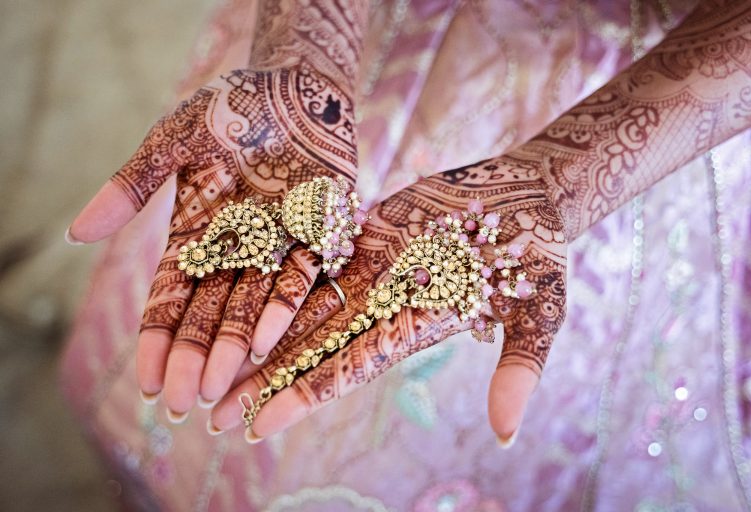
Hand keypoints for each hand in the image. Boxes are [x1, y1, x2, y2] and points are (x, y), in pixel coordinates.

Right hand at [68, 65, 356, 416]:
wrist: (295, 86)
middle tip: (179, 402)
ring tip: (214, 388)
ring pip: (251, 307)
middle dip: (192, 357)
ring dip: (231, 347)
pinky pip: (301, 279)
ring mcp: (278, 246)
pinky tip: (261, 343)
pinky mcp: (320, 236)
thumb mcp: (172, 141)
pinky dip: (281, 308)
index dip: (158, 338)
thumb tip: (74, 234)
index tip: (146, 379)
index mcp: (199, 234)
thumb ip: (132, 186)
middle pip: (209, 313)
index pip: (171, 297)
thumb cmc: (231, 107)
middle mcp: (238, 250)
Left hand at [209, 156, 566, 443]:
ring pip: (303, 305)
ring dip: (258, 335)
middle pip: (312, 347)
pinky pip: (314, 255)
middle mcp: (385, 305)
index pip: (349, 369)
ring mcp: (373, 270)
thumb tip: (506, 436)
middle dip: (262, 379)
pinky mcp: (367, 235)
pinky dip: (277, 275)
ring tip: (209, 363)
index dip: (303, 394)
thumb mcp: (542, 310)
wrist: (532, 194)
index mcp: (417, 328)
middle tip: (208, 413)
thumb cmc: (544, 252)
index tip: (256, 423)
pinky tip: (235, 291)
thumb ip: (520, 368)